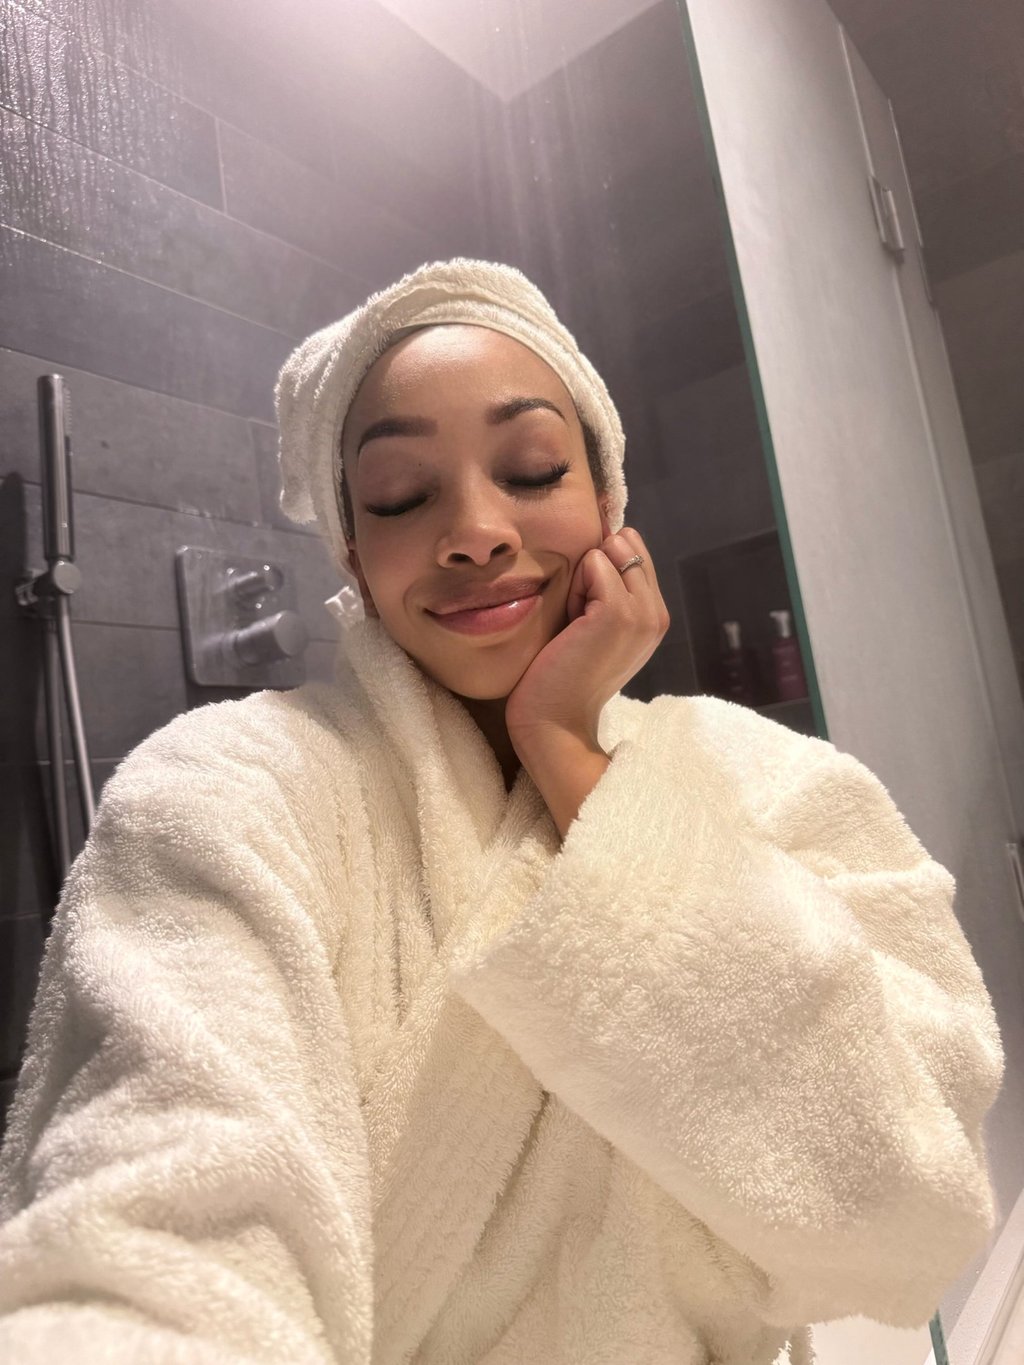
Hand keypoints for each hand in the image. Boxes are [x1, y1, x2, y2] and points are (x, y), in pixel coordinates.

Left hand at [505, 526, 669, 754]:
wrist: (555, 722)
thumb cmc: (561, 674)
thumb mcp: (594, 626)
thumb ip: (609, 589)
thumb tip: (602, 539)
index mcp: (655, 617)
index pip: (634, 552)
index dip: (601, 572)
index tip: (586, 616)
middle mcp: (658, 613)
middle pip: (624, 545)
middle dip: (593, 570)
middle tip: (578, 619)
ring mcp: (643, 613)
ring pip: (609, 552)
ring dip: (582, 579)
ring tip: (575, 623)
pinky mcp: (619, 613)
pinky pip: (593, 564)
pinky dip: (574, 588)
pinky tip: (570, 624)